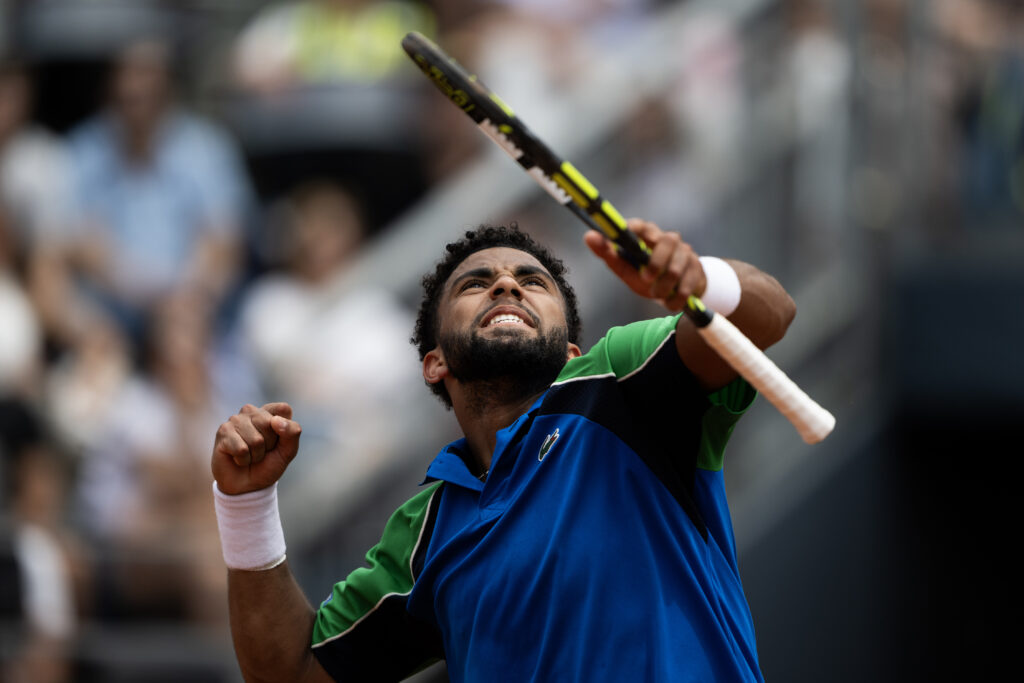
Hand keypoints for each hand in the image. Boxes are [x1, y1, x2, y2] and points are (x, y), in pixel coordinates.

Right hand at [212, 402, 301, 494]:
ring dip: (255, 454)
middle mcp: (251, 411)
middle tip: (261, 451)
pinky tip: (238, 458)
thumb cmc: (267, 465)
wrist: (247, 486)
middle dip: (268, 445)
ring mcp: (235, 420)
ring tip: (249, 455)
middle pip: (269, 424)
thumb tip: (276, 421)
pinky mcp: (223, 432)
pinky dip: (243, 460)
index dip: (285, 430)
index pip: (283, 409)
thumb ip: (292, 433)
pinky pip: (241, 449)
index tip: (277, 442)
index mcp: (269, 412)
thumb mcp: (288, 451)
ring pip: (256, 439)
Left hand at [583, 219, 705, 311]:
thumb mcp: (625, 267)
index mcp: (646, 234)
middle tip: (646, 280)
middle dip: (656, 263)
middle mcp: (667, 238)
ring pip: (678, 264)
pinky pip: (689, 281)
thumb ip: (607, 253)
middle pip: (666, 241)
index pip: (640, 225)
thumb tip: (589, 236)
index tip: (626, 242)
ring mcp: (684, 251)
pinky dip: (678, 296)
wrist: (675, 290)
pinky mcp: (697, 266)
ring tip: (656, 295)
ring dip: (665, 284)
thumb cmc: (645, 275)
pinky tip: (671, 303)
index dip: (633, 230)